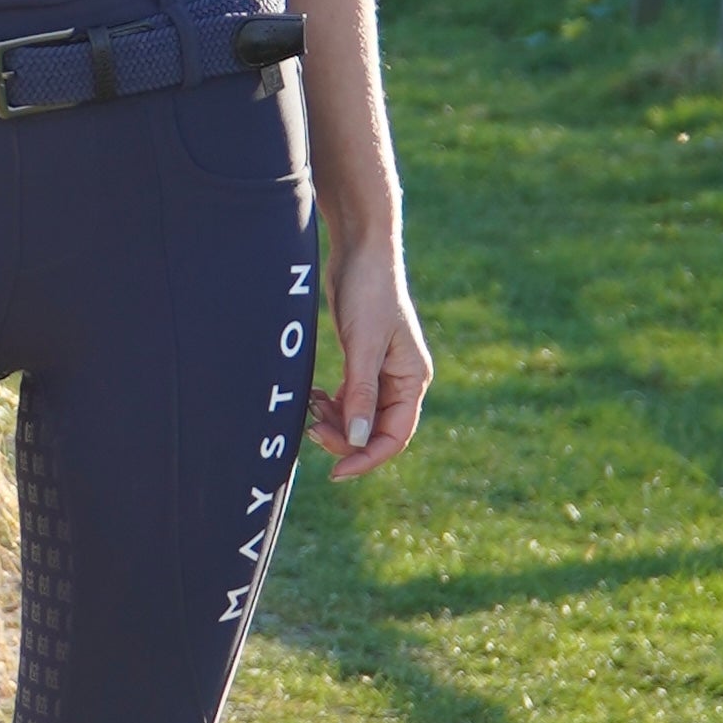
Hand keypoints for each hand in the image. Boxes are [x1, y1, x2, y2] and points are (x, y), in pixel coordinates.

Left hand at [308, 240, 431, 477]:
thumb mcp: (363, 346)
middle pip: (375, 430)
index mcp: (413, 380)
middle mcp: (402, 380)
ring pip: (359, 417)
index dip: (366, 458)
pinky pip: (349, 398)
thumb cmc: (368, 292)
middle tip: (311, 430)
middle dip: (345, 438)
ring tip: (310, 408)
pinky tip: (313, 398)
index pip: (395, 436)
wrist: (360, 250)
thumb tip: (355, 441)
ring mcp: (382, 372)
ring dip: (335, 421)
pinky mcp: (362, 361)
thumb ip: (360, 394)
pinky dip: (331, 404)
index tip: (336, 472)